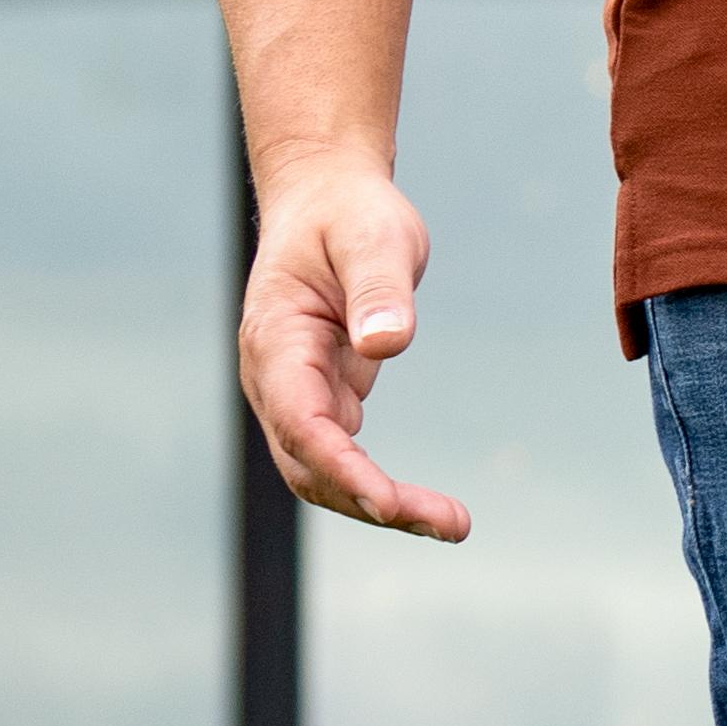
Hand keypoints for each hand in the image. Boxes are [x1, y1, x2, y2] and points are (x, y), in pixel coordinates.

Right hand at [243, 151, 472, 538]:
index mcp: (276, 340)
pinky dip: (378, 485)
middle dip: (372, 501)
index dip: (342, 467)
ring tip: (451, 524)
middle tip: (451, 525)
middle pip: (310, 463)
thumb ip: (380, 289)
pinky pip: (342, 455)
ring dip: (378, 504)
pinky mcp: (322, 394)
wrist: (327, 200)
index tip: (389, 502)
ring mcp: (294, 391)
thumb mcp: (374, 238)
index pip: (300, 421)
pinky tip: (426, 506)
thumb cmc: (350, 215)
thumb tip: (386, 344)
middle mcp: (274, 376)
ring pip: (323, 470)